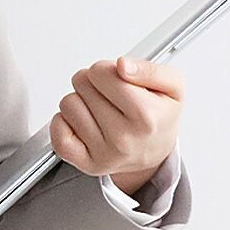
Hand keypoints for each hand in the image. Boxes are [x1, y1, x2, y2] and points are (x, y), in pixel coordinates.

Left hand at [49, 57, 182, 195]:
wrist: (153, 152)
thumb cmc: (159, 117)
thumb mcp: (171, 86)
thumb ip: (149, 70)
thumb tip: (121, 65)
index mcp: (146, 115)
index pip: (102, 74)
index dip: (104, 69)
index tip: (112, 76)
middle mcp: (123, 137)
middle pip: (83, 86)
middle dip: (92, 83)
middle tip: (105, 93)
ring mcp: (102, 153)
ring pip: (68, 106)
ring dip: (78, 101)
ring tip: (95, 107)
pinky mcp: (85, 164)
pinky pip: (58, 134)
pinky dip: (63, 122)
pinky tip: (80, 121)